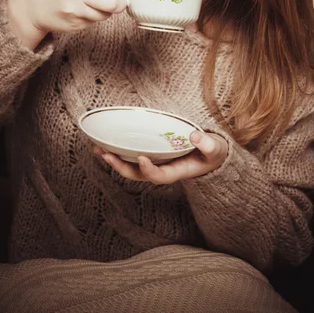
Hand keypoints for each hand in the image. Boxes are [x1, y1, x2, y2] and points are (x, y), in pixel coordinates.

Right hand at [7, 0, 126, 49]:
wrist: (32, 7)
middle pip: (114, 3)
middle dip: (120, 3)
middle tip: (117, 0)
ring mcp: (76, 11)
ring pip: (105, 15)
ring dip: (105, 11)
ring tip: (93, 3)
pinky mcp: (76, 25)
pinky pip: (94, 22)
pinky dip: (93, 17)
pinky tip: (81, 11)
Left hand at [93, 131, 227, 183]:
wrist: (211, 155)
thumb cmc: (213, 153)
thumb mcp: (216, 149)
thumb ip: (208, 145)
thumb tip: (194, 136)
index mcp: (177, 171)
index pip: (159, 176)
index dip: (148, 170)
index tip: (141, 158)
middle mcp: (163, 170)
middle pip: (138, 175)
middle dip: (121, 167)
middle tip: (106, 155)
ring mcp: (157, 163)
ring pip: (131, 167)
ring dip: (114, 160)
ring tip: (97, 149)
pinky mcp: (153, 155)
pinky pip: (132, 157)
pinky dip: (119, 152)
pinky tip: (106, 144)